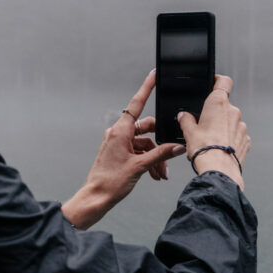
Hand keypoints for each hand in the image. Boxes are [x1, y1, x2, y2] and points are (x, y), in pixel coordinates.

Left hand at [62, 70, 186, 229]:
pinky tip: (155, 174)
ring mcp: (118, 143)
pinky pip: (138, 151)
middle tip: (169, 155)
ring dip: (155, 157)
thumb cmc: (110, 182)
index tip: (154, 75)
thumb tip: (176, 147)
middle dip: (159, 143)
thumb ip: (160, 155)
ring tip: (160, 173)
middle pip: (146, 129)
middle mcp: (118, 133)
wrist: (96, 198)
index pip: (137, 103)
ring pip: (144, 143)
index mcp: (120, 131)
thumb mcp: (140, 166)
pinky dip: (148, 161)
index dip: (147, 87)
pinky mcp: (119, 153)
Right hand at [178, 75, 249, 189]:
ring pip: (231, 121)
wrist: (219, 171)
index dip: (218, 80)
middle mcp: (233, 111)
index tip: (213, 82)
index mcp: (218, 103)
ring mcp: (241, 126)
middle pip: (224, 105)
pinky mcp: (245, 139)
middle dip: (215, 113)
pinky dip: (230, 139)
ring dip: (223, 127)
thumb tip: (183, 116)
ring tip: (211, 141)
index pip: (223, 81)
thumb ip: (185, 120)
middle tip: (204, 125)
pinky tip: (220, 148)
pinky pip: (237, 134)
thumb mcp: (188, 133)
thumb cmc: (204, 150)